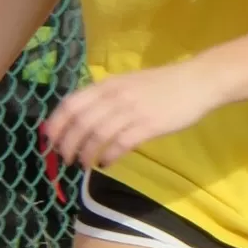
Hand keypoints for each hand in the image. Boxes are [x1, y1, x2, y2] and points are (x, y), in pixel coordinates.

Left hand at [41, 61, 222, 169]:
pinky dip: (109, 156)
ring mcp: (132, 110)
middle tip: (64, 160)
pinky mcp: (149, 125)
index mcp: (107, 85)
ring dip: (85, 153)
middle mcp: (115, 96)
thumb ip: (105, 98)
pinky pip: (121, 143)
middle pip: (80, 123)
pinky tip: (106, 164)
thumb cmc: (160, 85)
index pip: (71, 104)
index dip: (56, 124)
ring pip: (97, 135)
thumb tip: (80, 120)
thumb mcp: (126, 84)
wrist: (198, 82)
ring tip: (82, 165)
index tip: (49, 141)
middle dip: (67, 144)